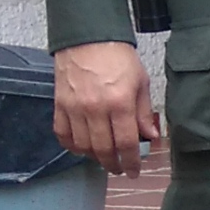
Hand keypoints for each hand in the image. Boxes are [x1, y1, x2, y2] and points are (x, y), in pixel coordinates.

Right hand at [53, 41, 157, 175]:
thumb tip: (149, 136)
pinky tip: (81, 147)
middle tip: (118, 169)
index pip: (126, 143)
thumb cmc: (117, 57)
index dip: (131, 162)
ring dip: (93, 157)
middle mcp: (96, 108)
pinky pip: (62, 134)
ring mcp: (75, 107)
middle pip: (103, 149)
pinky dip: (71, 145)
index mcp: (120, 102)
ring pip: (82, 146)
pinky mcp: (60, 104)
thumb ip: (143, 112)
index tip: (133, 171)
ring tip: (102, 158)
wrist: (88, 37)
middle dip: (112, 164)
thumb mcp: (140, 82)